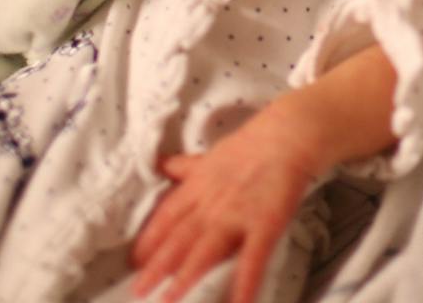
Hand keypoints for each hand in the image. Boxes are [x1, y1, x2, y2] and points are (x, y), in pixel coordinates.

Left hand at [130, 99, 325, 302]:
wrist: (288, 135)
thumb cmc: (251, 144)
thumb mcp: (212, 155)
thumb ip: (186, 167)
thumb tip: (161, 164)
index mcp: (198, 186)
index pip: (167, 216)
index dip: (149, 240)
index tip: (134, 262)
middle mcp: (211, 204)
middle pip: (179, 238)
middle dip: (157, 266)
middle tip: (138, 291)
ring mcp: (238, 215)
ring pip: (206, 249)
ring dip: (186, 275)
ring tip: (168, 300)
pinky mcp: (266, 224)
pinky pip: (253, 257)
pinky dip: (245, 282)